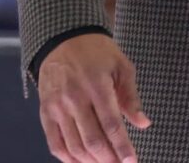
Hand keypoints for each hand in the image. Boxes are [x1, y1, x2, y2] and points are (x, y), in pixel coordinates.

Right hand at [37, 32, 150, 162]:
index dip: (122, 147)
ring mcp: (57, 107)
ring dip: (90, 162)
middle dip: (108, 159)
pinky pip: (55, 143)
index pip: (111, 125)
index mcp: (97, 86)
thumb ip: (131, 97)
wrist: (63, 38)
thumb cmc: (97, 52)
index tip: (132, 161)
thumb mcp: (121, 66)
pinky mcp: (45, 112)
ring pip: (73, 146)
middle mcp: (74, 99)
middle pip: (92, 140)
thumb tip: (143, 123)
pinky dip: (68, 158)